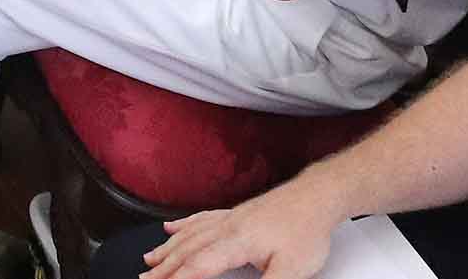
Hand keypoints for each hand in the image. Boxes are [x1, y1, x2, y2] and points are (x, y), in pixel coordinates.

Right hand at [139, 176, 350, 278]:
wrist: (317, 197)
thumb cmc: (307, 230)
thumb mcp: (292, 270)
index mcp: (237, 242)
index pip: (198, 266)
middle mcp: (228, 228)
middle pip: (187, 250)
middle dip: (164, 268)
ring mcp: (230, 218)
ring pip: (190, 234)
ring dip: (167, 249)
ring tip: (150, 260)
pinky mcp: (236, 213)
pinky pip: (200, 219)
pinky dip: (183, 226)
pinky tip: (173, 228)